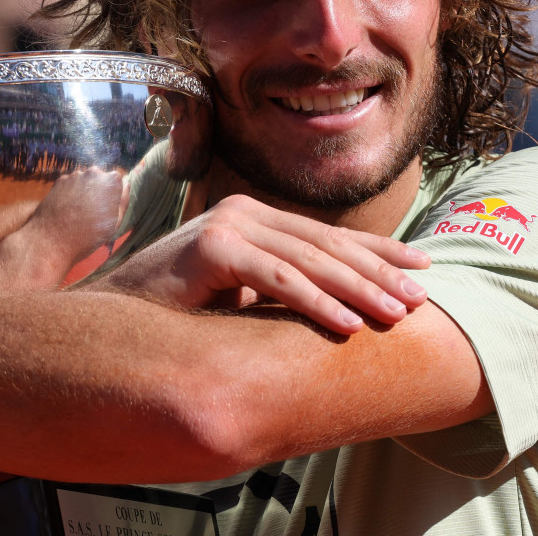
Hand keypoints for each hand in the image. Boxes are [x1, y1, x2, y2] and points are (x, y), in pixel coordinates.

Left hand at [24, 167, 126, 265]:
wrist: (53, 241)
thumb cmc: (90, 235)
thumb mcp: (115, 222)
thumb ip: (123, 200)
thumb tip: (126, 184)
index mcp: (112, 181)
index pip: (116, 181)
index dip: (112, 195)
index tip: (106, 208)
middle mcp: (93, 172)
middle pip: (99, 178)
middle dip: (97, 190)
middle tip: (92, 212)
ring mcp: (74, 175)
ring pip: (83, 181)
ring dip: (83, 192)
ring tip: (77, 213)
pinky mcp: (58, 181)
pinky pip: (69, 185)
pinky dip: (69, 193)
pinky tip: (67, 210)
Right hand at [88, 194, 429, 333]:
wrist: (116, 318)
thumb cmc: (179, 312)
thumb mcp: (240, 295)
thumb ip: (279, 287)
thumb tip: (340, 306)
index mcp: (253, 218)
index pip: (326, 236)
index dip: (377, 252)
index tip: (420, 268)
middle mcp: (244, 212)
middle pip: (326, 245)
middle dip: (378, 273)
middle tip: (420, 299)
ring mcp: (227, 225)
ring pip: (309, 261)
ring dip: (359, 290)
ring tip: (397, 316)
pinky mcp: (212, 249)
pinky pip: (277, 279)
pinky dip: (316, 302)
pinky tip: (347, 326)